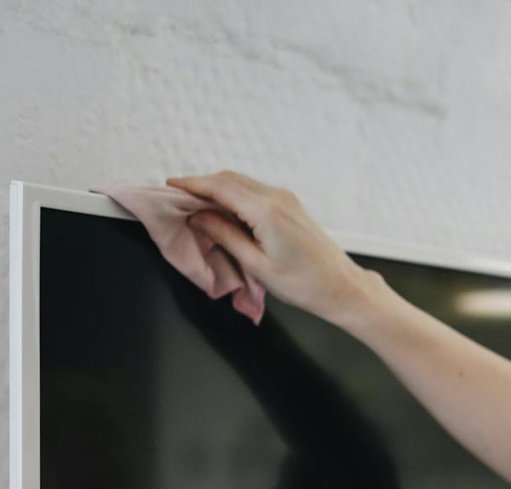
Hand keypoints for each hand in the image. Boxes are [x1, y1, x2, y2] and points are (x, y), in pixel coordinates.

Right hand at [165, 169, 377, 325]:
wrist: (341, 286)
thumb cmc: (303, 284)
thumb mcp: (256, 265)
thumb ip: (224, 236)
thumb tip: (198, 217)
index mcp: (266, 211)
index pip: (220, 187)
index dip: (191, 185)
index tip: (169, 186)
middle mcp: (276, 197)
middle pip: (229, 179)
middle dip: (201, 185)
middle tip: (178, 199)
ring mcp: (286, 198)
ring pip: (242, 183)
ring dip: (217, 190)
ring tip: (196, 206)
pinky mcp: (290, 205)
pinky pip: (254, 191)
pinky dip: (234, 195)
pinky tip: (223, 211)